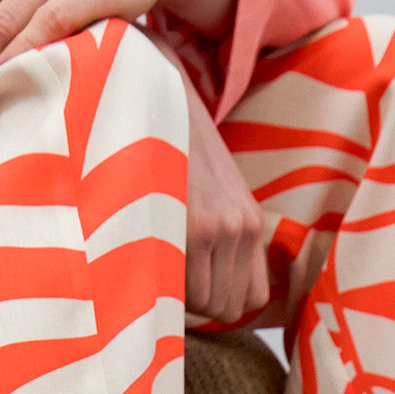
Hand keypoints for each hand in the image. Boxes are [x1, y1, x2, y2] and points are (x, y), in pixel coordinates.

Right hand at [173, 54, 268, 323]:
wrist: (147, 84)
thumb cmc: (164, 137)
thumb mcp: (204, 186)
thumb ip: (214, 230)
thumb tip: (201, 286)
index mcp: (249, 219)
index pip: (251, 299)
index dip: (219, 299)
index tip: (191, 285)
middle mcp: (242, 228)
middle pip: (226, 309)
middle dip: (196, 302)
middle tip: (167, 271)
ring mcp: (219, 230)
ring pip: (203, 306)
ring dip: (176, 295)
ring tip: (154, 257)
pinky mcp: (190, 230)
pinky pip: (181, 293)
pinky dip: (161, 287)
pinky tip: (143, 253)